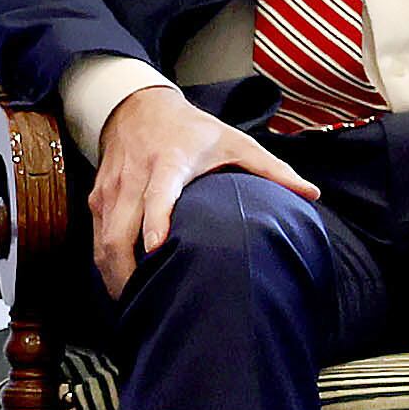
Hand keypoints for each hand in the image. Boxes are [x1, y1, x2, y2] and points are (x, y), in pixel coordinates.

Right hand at [88, 82, 316, 296]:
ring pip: (102, 240)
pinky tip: (122, 282)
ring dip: (113, 274)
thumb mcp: (234, 141)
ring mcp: (111, 191)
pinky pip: (97, 237)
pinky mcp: (98, 199)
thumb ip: (272, 169)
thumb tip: (311, 194)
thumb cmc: (190, 130)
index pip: (156, 196)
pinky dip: (106, 263)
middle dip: (125, 270)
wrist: (138, 108)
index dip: (154, 223)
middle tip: (144, 300)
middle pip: (118, 231)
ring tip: (133, 301)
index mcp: (168, 164)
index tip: (155, 251)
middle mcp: (134, 179)